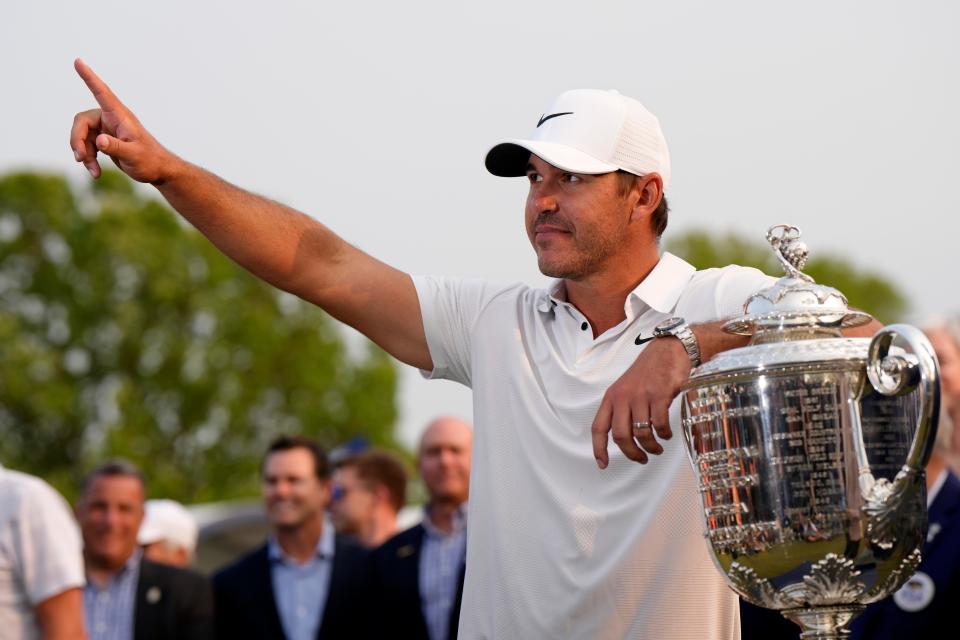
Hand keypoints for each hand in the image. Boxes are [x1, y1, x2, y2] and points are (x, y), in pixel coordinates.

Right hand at [70, 58, 173, 182]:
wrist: (158, 171)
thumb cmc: (150, 160)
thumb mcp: (134, 155)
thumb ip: (116, 147)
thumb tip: (99, 141)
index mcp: (119, 115)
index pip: (102, 92)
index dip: (89, 77)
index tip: (78, 61)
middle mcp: (111, 119)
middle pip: (81, 121)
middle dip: (77, 140)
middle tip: (80, 158)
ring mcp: (106, 129)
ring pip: (82, 136)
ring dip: (84, 153)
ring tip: (94, 171)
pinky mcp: (104, 140)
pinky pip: (87, 146)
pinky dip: (88, 159)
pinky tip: (96, 173)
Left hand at [591, 336, 690, 467]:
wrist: (669, 350)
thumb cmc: (648, 371)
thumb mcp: (626, 387)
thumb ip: (621, 409)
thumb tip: (623, 438)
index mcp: (611, 397)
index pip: (598, 427)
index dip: (598, 448)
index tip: (602, 464)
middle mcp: (623, 397)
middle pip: (620, 436)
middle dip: (631, 453)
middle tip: (641, 459)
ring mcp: (641, 396)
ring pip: (641, 433)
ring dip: (651, 447)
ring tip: (657, 448)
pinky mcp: (659, 395)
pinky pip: (659, 425)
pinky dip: (664, 434)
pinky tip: (666, 434)